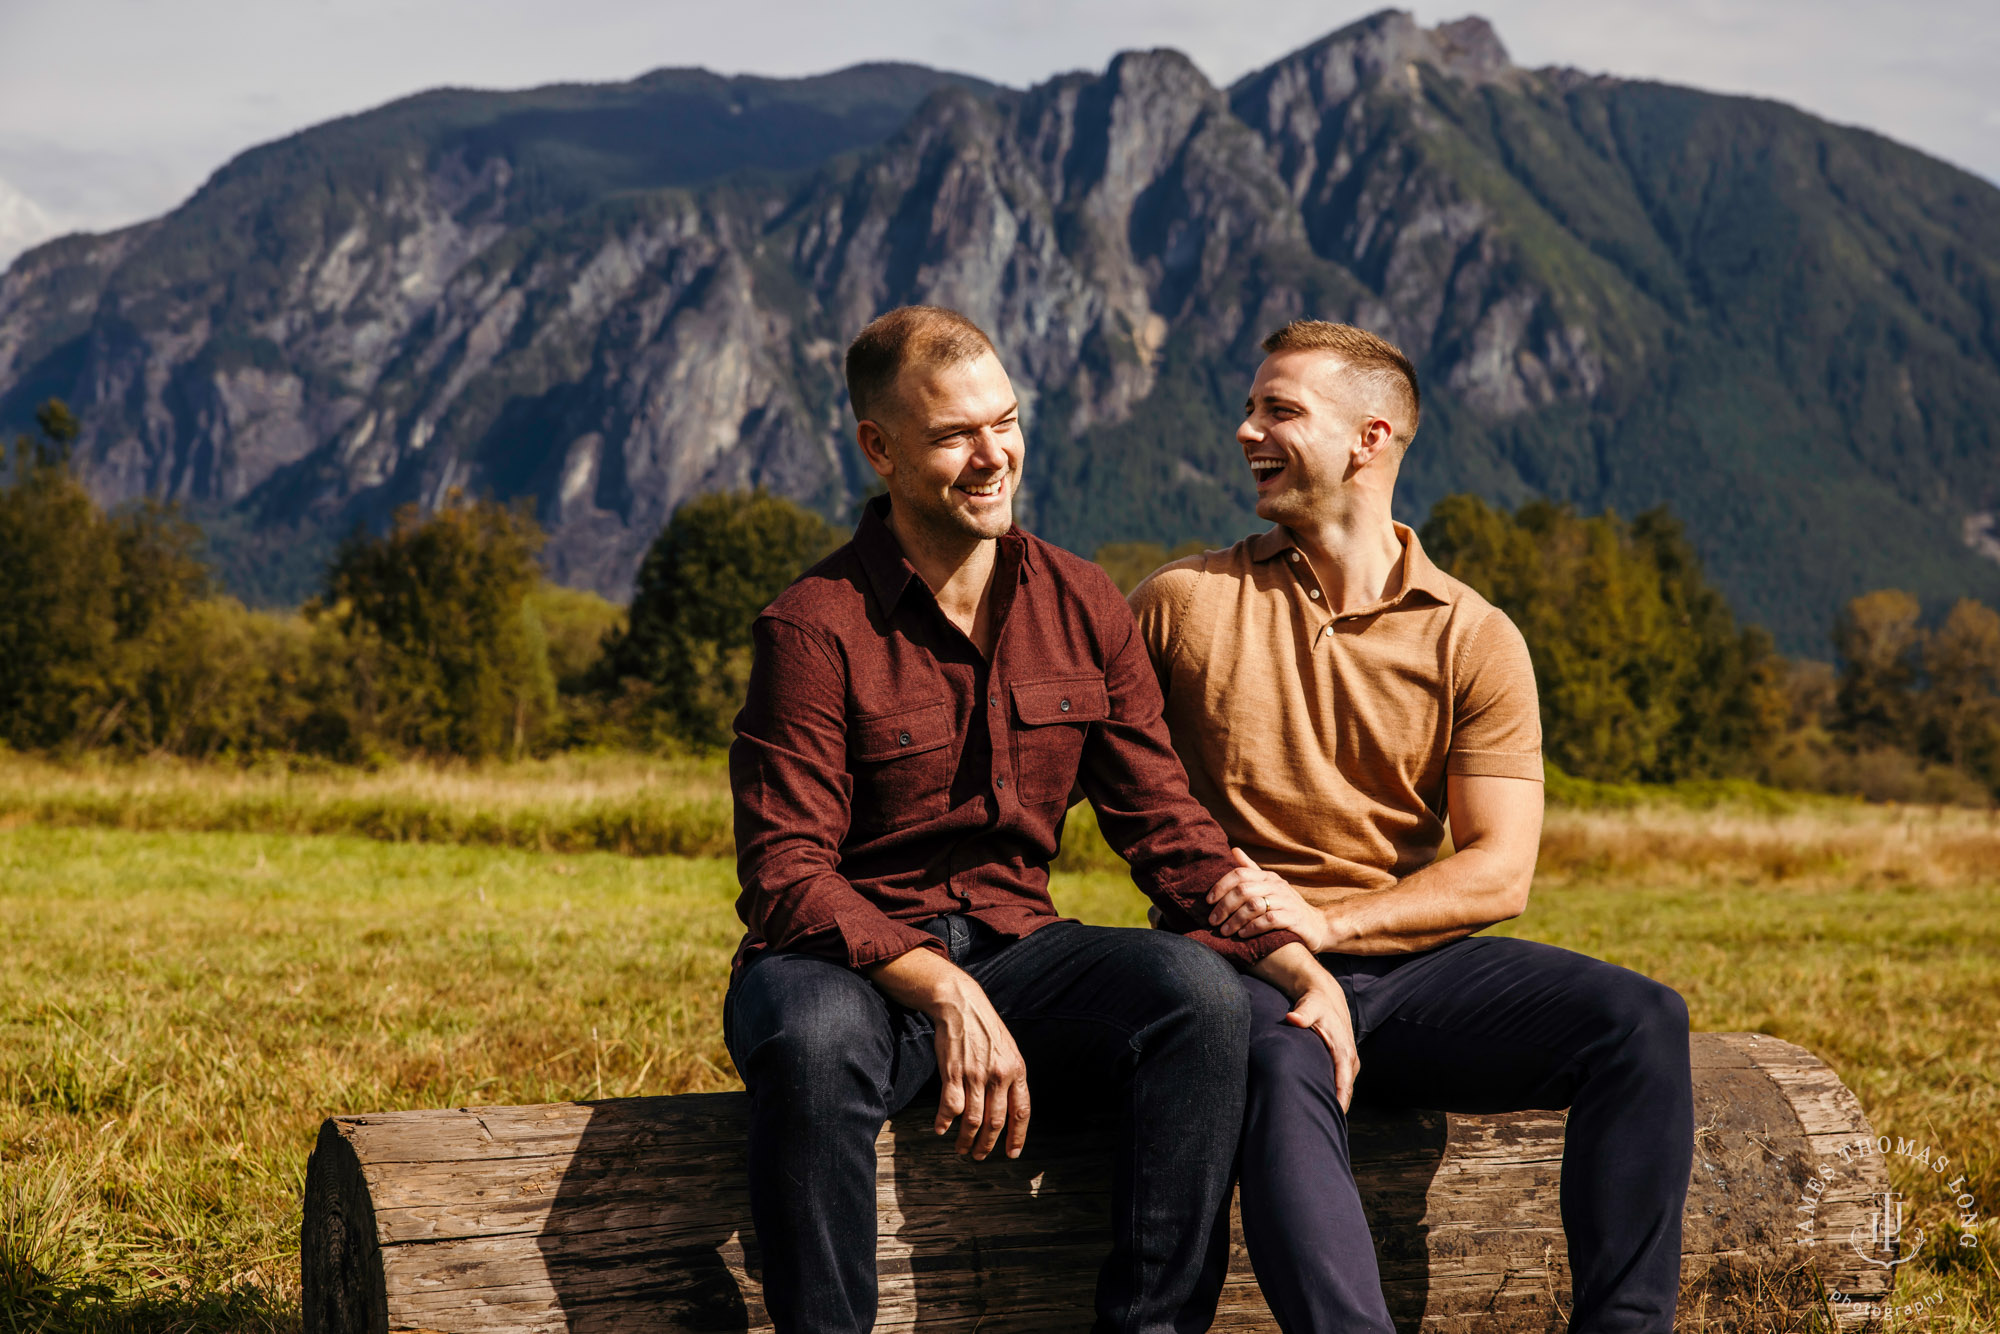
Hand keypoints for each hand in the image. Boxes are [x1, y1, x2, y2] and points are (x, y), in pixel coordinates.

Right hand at [867, 950, 1029, 1160]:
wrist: (962, 1005)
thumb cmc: (985, 1028)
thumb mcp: (1008, 1049)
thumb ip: (1010, 1076)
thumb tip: (1010, 1106)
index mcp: (1016, 1070)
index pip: (1021, 1112)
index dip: (1017, 1136)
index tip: (1012, 1153)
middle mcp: (998, 1076)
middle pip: (996, 1122)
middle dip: (987, 1145)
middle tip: (980, 1156)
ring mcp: (976, 1076)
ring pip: (974, 1120)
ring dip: (967, 1139)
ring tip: (962, 1149)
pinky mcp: (954, 1073)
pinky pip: (951, 1106)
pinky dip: (945, 1121)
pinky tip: (941, 1129)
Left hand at [1208, 848, 1329, 950]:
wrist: (1317, 926)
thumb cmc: (1286, 906)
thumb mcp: (1269, 886)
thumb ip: (1251, 870)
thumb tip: (1233, 849)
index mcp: (1268, 877)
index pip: (1240, 874)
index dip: (1221, 886)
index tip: (1208, 901)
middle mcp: (1277, 886)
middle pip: (1243, 890)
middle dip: (1224, 906)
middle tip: (1212, 921)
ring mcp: (1286, 902)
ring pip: (1253, 906)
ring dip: (1235, 920)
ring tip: (1225, 931)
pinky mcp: (1293, 919)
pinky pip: (1268, 920)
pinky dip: (1252, 927)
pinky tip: (1243, 934)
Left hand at [1251, 942, 1360, 1111]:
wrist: (1325, 996)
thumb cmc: (1316, 1003)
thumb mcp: (1310, 1005)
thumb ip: (1303, 1013)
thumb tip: (1293, 1018)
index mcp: (1344, 1052)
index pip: (1344, 1086)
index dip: (1339, 1105)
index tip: (1330, 1121)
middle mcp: (1349, 1061)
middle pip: (1345, 1094)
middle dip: (1334, 1112)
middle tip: (1320, 1131)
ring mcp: (1347, 1064)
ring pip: (1343, 1092)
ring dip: (1333, 1107)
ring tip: (1319, 1126)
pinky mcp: (1342, 1065)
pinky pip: (1339, 1086)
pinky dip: (1332, 1098)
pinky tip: (1320, 1110)